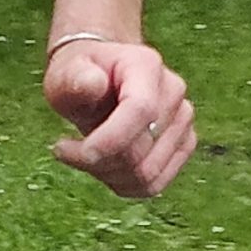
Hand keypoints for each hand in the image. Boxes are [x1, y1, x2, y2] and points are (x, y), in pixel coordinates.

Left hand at [43, 38, 194, 198]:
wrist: (100, 78)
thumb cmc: (81, 75)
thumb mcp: (66, 71)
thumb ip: (75, 78)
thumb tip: (93, 83)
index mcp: (145, 66)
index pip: (140, 110)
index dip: (109, 139)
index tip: (71, 151)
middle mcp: (173, 91)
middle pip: (140, 150)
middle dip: (97, 161)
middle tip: (65, 150)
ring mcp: (183, 119)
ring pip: (147, 173)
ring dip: (107, 175)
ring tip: (84, 156)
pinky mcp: (184, 143)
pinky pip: (155, 183)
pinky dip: (124, 184)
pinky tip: (103, 167)